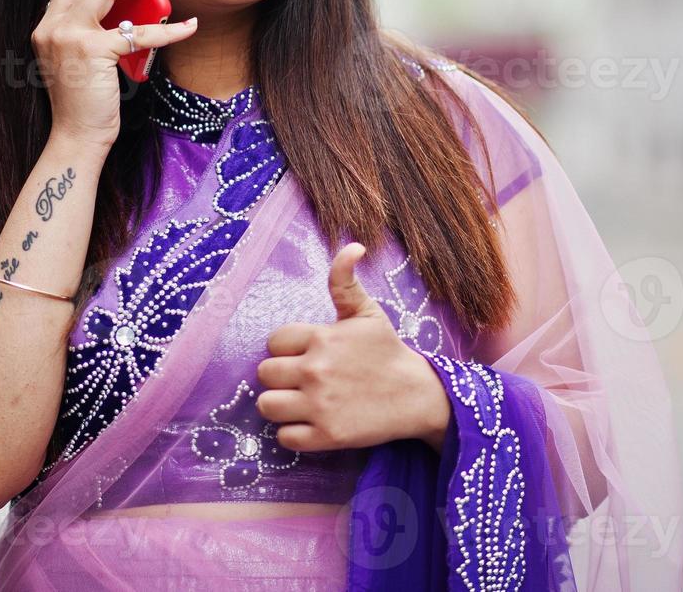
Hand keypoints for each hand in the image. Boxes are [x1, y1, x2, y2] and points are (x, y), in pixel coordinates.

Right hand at [33, 0, 197, 148]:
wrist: (77, 136)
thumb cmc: (85, 102)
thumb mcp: (80, 60)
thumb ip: (91, 32)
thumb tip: (126, 11)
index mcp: (47, 25)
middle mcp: (51, 25)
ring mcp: (67, 36)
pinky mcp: (91, 51)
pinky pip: (136, 31)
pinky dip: (168, 28)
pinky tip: (187, 26)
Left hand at [257, 242, 451, 451]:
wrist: (417, 395)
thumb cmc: (387, 351)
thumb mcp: (367, 312)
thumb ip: (345, 281)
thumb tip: (352, 246)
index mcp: (322, 337)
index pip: (274, 341)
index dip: (287, 348)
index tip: (306, 353)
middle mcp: (316, 370)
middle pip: (265, 373)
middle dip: (280, 375)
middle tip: (301, 379)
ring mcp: (320, 405)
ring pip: (267, 405)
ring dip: (280, 404)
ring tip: (298, 401)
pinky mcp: (327, 436)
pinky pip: (284, 437)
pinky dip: (293, 433)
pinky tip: (310, 422)